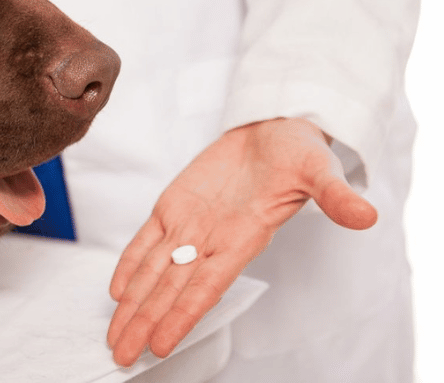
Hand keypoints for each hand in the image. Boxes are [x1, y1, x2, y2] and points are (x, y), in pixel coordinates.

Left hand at [105, 117, 376, 366]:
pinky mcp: (174, 206)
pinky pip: (147, 240)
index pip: (205, 287)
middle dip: (145, 322)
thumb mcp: (319, 167)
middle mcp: (211, 239)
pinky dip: (131, 263)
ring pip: (154, 271)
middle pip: (171, 289)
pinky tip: (117, 289)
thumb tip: (366, 214)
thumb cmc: (296, 151)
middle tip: (122, 353)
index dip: (181, 316)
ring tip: (116, 335)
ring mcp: (189, 224)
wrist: (273, 129)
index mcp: (242, 237)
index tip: (160, 344)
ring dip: (134, 304)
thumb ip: (335, 194)